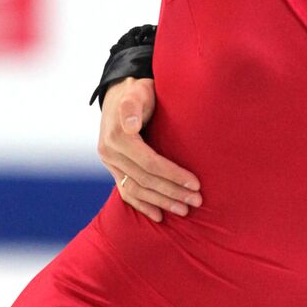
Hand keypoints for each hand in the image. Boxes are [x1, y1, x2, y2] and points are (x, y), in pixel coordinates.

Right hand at [97, 78, 202, 222]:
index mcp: (117, 137)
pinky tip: (159, 216)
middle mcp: (109, 153)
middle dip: (172, 192)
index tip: (196, 183)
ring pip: (136, 190)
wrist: (120, 92)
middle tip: (197, 202)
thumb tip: (132, 125)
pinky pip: (126, 192)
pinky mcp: (113, 168)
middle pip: (145, 180)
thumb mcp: (137, 91)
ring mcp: (109, 163)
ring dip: (161, 202)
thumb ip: (132, 106)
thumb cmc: (138, 90)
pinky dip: (142, 205)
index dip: (173, 174)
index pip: (149, 163)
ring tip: (184, 211)